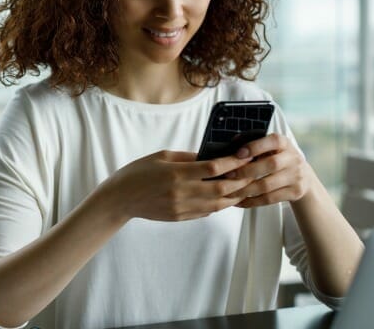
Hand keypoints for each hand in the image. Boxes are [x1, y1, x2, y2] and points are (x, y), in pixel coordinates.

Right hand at [97, 150, 253, 221]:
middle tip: (252, 173)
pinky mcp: (180, 217)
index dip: (233, 162)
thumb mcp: (161, 157)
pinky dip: (218, 205)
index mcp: (176, 174)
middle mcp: (181, 192)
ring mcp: (181, 208)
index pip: (213, 168)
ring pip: (218, 204)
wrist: (120, 199)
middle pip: (221, 189)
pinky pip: (206, 212)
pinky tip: (224, 198)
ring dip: (234, 196)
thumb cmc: (138, 173)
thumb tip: (210, 156)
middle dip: (240, 181)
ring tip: (244, 187)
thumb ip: (187, 157)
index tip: (245, 156)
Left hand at [226, 133, 313, 207]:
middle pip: (271, 164)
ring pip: (267, 185)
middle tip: (228, 175)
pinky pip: (269, 199)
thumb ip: (254, 142)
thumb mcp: (271, 147)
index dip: (256, 146)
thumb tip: (234, 141)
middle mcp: (293, 159)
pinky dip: (251, 201)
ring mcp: (296, 176)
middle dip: (246, 171)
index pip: (274, 141)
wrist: (304, 176)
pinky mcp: (295, 192)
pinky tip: (239, 202)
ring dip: (245, 190)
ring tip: (229, 192)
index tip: (238, 153)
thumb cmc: (278, 158)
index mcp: (285, 144)